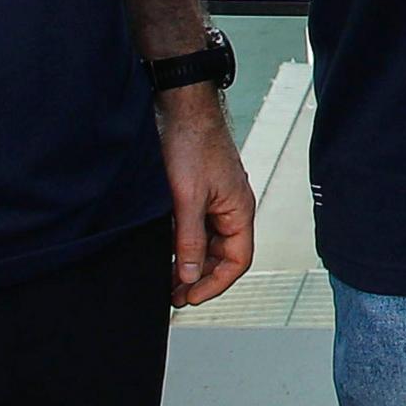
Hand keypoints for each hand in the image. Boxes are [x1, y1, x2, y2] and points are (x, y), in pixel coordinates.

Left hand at [157, 85, 255, 305]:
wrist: (182, 108)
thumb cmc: (193, 144)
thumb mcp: (188, 199)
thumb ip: (190, 240)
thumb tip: (191, 275)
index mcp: (239, 210)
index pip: (237, 261)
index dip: (214, 284)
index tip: (189, 297)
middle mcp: (232, 208)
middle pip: (223, 256)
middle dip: (199, 277)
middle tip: (172, 293)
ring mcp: (216, 200)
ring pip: (208, 243)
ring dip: (190, 262)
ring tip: (167, 277)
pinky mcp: (201, 193)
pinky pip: (197, 227)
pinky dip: (184, 243)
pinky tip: (165, 249)